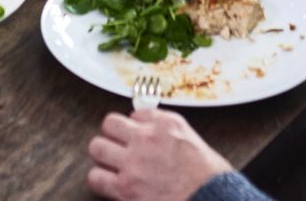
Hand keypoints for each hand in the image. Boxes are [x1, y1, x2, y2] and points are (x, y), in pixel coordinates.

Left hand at [86, 109, 233, 200]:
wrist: (209, 200)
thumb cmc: (206, 176)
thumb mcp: (189, 137)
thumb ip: (163, 124)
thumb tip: (139, 119)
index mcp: (165, 125)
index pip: (134, 113)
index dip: (133, 126)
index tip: (133, 134)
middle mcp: (146, 140)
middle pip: (109, 124)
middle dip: (113, 136)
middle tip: (118, 148)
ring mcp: (133, 165)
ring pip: (97, 147)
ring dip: (103, 156)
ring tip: (112, 165)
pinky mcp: (125, 190)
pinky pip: (95, 178)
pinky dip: (100, 180)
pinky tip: (110, 184)